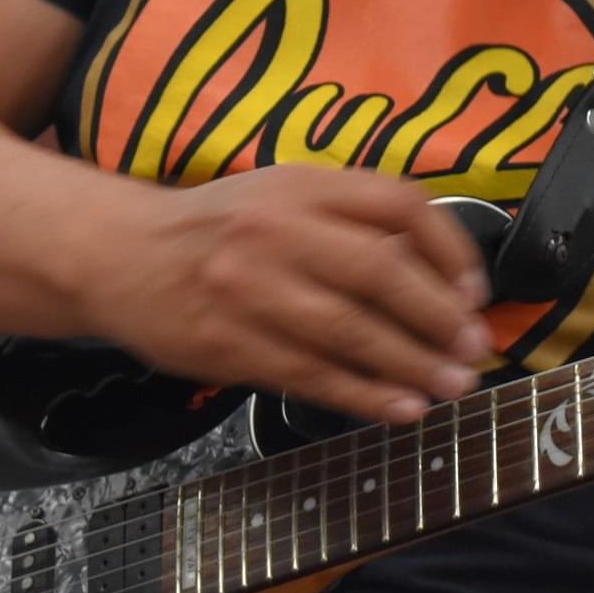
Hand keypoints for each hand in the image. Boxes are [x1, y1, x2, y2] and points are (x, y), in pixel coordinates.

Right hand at [91, 165, 493, 423]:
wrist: (118, 254)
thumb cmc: (220, 227)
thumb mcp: (284, 194)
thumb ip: (353, 217)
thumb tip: (442, 269)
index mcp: (302, 185)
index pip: (399, 206)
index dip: (449, 251)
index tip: (475, 292)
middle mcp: (278, 230)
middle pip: (381, 273)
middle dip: (438, 318)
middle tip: (475, 349)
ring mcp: (250, 289)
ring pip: (350, 332)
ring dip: (412, 365)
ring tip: (453, 387)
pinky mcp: (228, 343)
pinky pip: (311, 374)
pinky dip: (364, 395)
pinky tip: (401, 408)